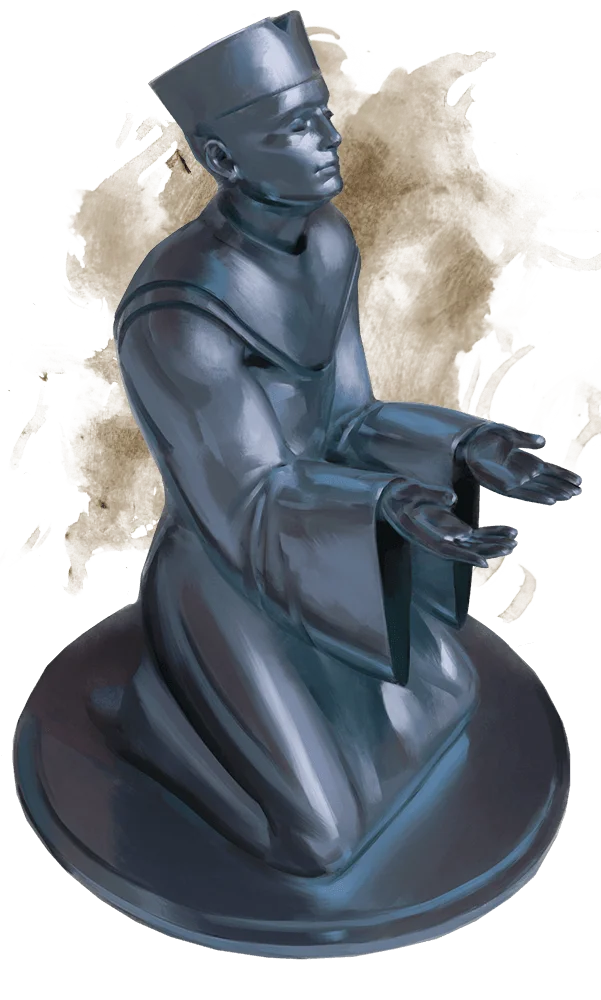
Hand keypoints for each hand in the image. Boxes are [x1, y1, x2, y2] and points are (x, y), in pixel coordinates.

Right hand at [378, 482, 516, 568]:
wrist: (392, 499)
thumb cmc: (400, 494)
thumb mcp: (409, 490)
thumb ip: (430, 494)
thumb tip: (453, 499)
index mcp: (424, 534)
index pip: (446, 550)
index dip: (465, 557)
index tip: (483, 562)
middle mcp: (437, 539)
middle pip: (465, 549)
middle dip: (488, 548)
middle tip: (509, 545)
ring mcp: (447, 536)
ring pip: (473, 544)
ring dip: (493, 542)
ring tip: (513, 539)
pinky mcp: (454, 530)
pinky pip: (475, 536)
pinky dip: (491, 534)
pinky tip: (507, 531)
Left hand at [460, 424, 581, 503]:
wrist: (465, 442)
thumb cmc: (484, 437)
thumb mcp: (508, 435)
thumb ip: (525, 439)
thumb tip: (543, 441)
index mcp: (524, 460)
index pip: (548, 470)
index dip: (562, 475)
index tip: (577, 480)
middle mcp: (521, 472)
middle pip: (546, 481)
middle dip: (561, 486)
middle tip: (578, 491)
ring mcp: (513, 479)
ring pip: (538, 489)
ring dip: (553, 492)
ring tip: (569, 495)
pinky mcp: (502, 485)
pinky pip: (524, 493)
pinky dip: (538, 495)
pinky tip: (550, 498)